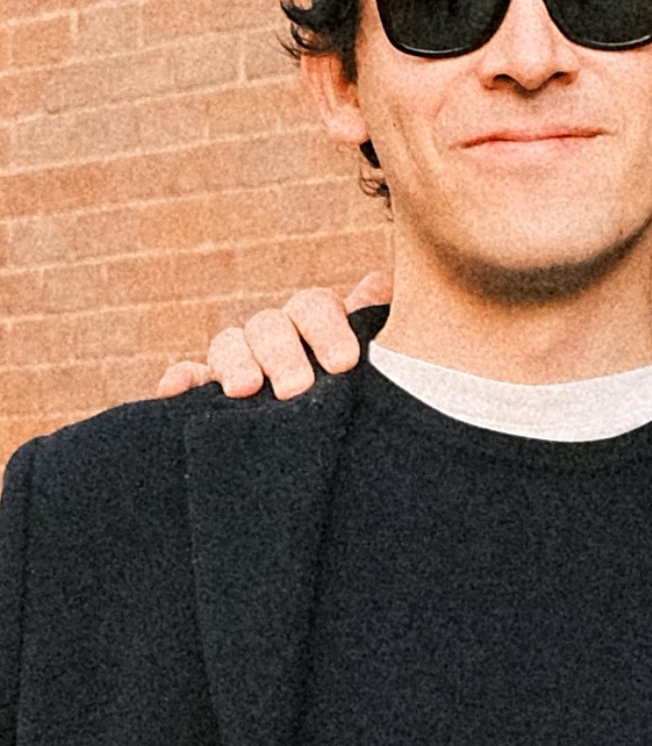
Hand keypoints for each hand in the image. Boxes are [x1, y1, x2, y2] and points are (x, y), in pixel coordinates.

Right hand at [154, 272, 386, 401]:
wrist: (335, 460)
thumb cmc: (360, 407)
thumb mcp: (375, 372)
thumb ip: (374, 329)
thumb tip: (384, 284)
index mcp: (315, 326)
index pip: (314, 307)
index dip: (327, 329)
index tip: (345, 363)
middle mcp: (275, 337)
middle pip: (269, 326)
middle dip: (283, 355)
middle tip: (296, 389)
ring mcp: (239, 363)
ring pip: (229, 344)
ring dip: (235, 364)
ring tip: (244, 390)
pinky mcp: (207, 392)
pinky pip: (189, 379)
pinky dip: (180, 382)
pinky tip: (172, 390)